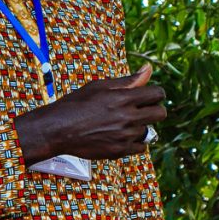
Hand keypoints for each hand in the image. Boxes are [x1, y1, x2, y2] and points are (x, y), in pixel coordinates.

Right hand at [16, 64, 166, 162]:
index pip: (158, 94)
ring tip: (121, 124)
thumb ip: (128, 81)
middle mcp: (127, 117)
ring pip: (149, 131)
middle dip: (154, 110)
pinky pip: (142, 147)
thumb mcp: (100, 86)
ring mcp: (125, 136)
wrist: (58, 129)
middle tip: (141, 110)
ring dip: (140, 127)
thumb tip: (149, 68)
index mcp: (123, 98)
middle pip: (160, 113)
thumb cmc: (77, 104)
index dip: (155, 94)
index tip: (148, 96)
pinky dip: (135, 142)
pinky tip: (122, 136)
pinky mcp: (120, 151)